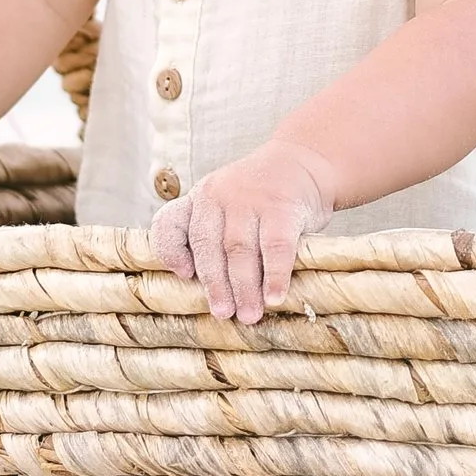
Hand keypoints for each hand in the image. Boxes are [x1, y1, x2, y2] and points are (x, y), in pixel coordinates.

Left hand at [152, 138, 334, 323]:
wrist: (305, 160)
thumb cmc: (263, 195)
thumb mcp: (229, 203)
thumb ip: (216, 236)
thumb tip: (217, 293)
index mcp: (201, 198)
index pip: (170, 223)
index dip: (170, 251)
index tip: (184, 275)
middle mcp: (218, 194)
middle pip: (209, 246)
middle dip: (216, 285)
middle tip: (223, 314)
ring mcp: (250, 198)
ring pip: (240, 250)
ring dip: (244, 288)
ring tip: (249, 315)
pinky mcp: (281, 205)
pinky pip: (276, 247)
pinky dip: (275, 276)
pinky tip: (275, 297)